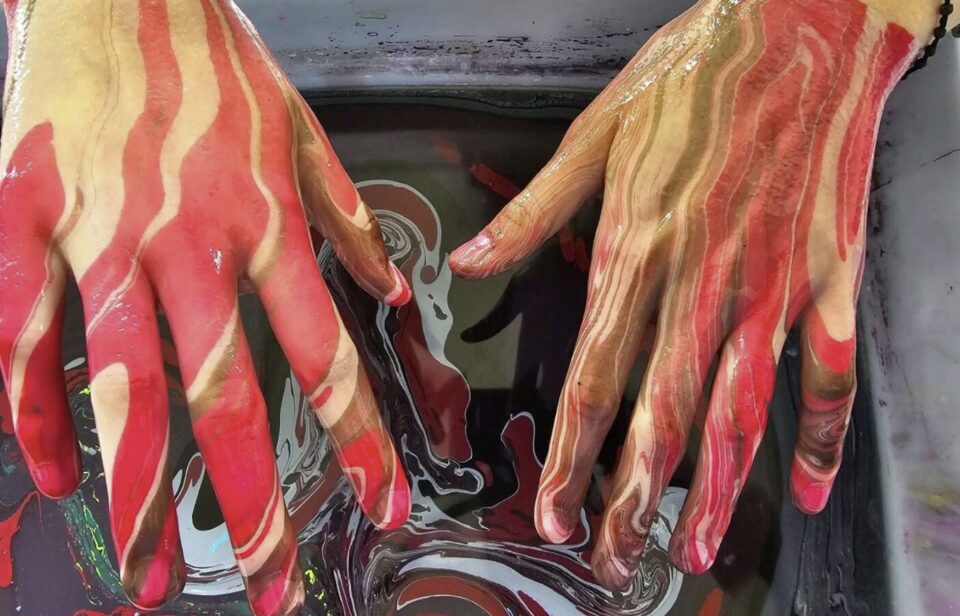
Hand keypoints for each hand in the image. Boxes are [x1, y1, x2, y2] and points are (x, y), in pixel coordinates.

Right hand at [0, 1, 410, 613]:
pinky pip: (22, 334)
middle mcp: (191, 241)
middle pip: (227, 395)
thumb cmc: (214, 56)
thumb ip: (346, 216)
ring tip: (150, 575)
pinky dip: (33, 411)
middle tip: (266, 585)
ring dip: (138, 490)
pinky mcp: (21, 218)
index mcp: (266, 222)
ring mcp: (101, 234)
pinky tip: (52, 473)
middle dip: (251, 500)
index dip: (359, 438)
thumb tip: (389, 287)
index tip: (381, 506)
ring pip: (122, 384)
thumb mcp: (302, 129)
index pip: (326, 354)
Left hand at [451, 0, 919, 587]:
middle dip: (630, 497)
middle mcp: (699, 280)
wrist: (800, 26)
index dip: (567, 456)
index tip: (554, 510)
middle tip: (614, 559)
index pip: (590, 377)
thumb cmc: (694, 74)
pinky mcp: (826, 273)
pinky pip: (825, 368)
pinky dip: (821, 431)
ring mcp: (769, 282)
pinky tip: (810, 483)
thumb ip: (531, 210)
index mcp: (634, 247)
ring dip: (716, 488)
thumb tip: (468, 261)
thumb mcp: (594, 129)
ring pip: (738, 407)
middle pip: (658, 413)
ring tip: (697, 545)